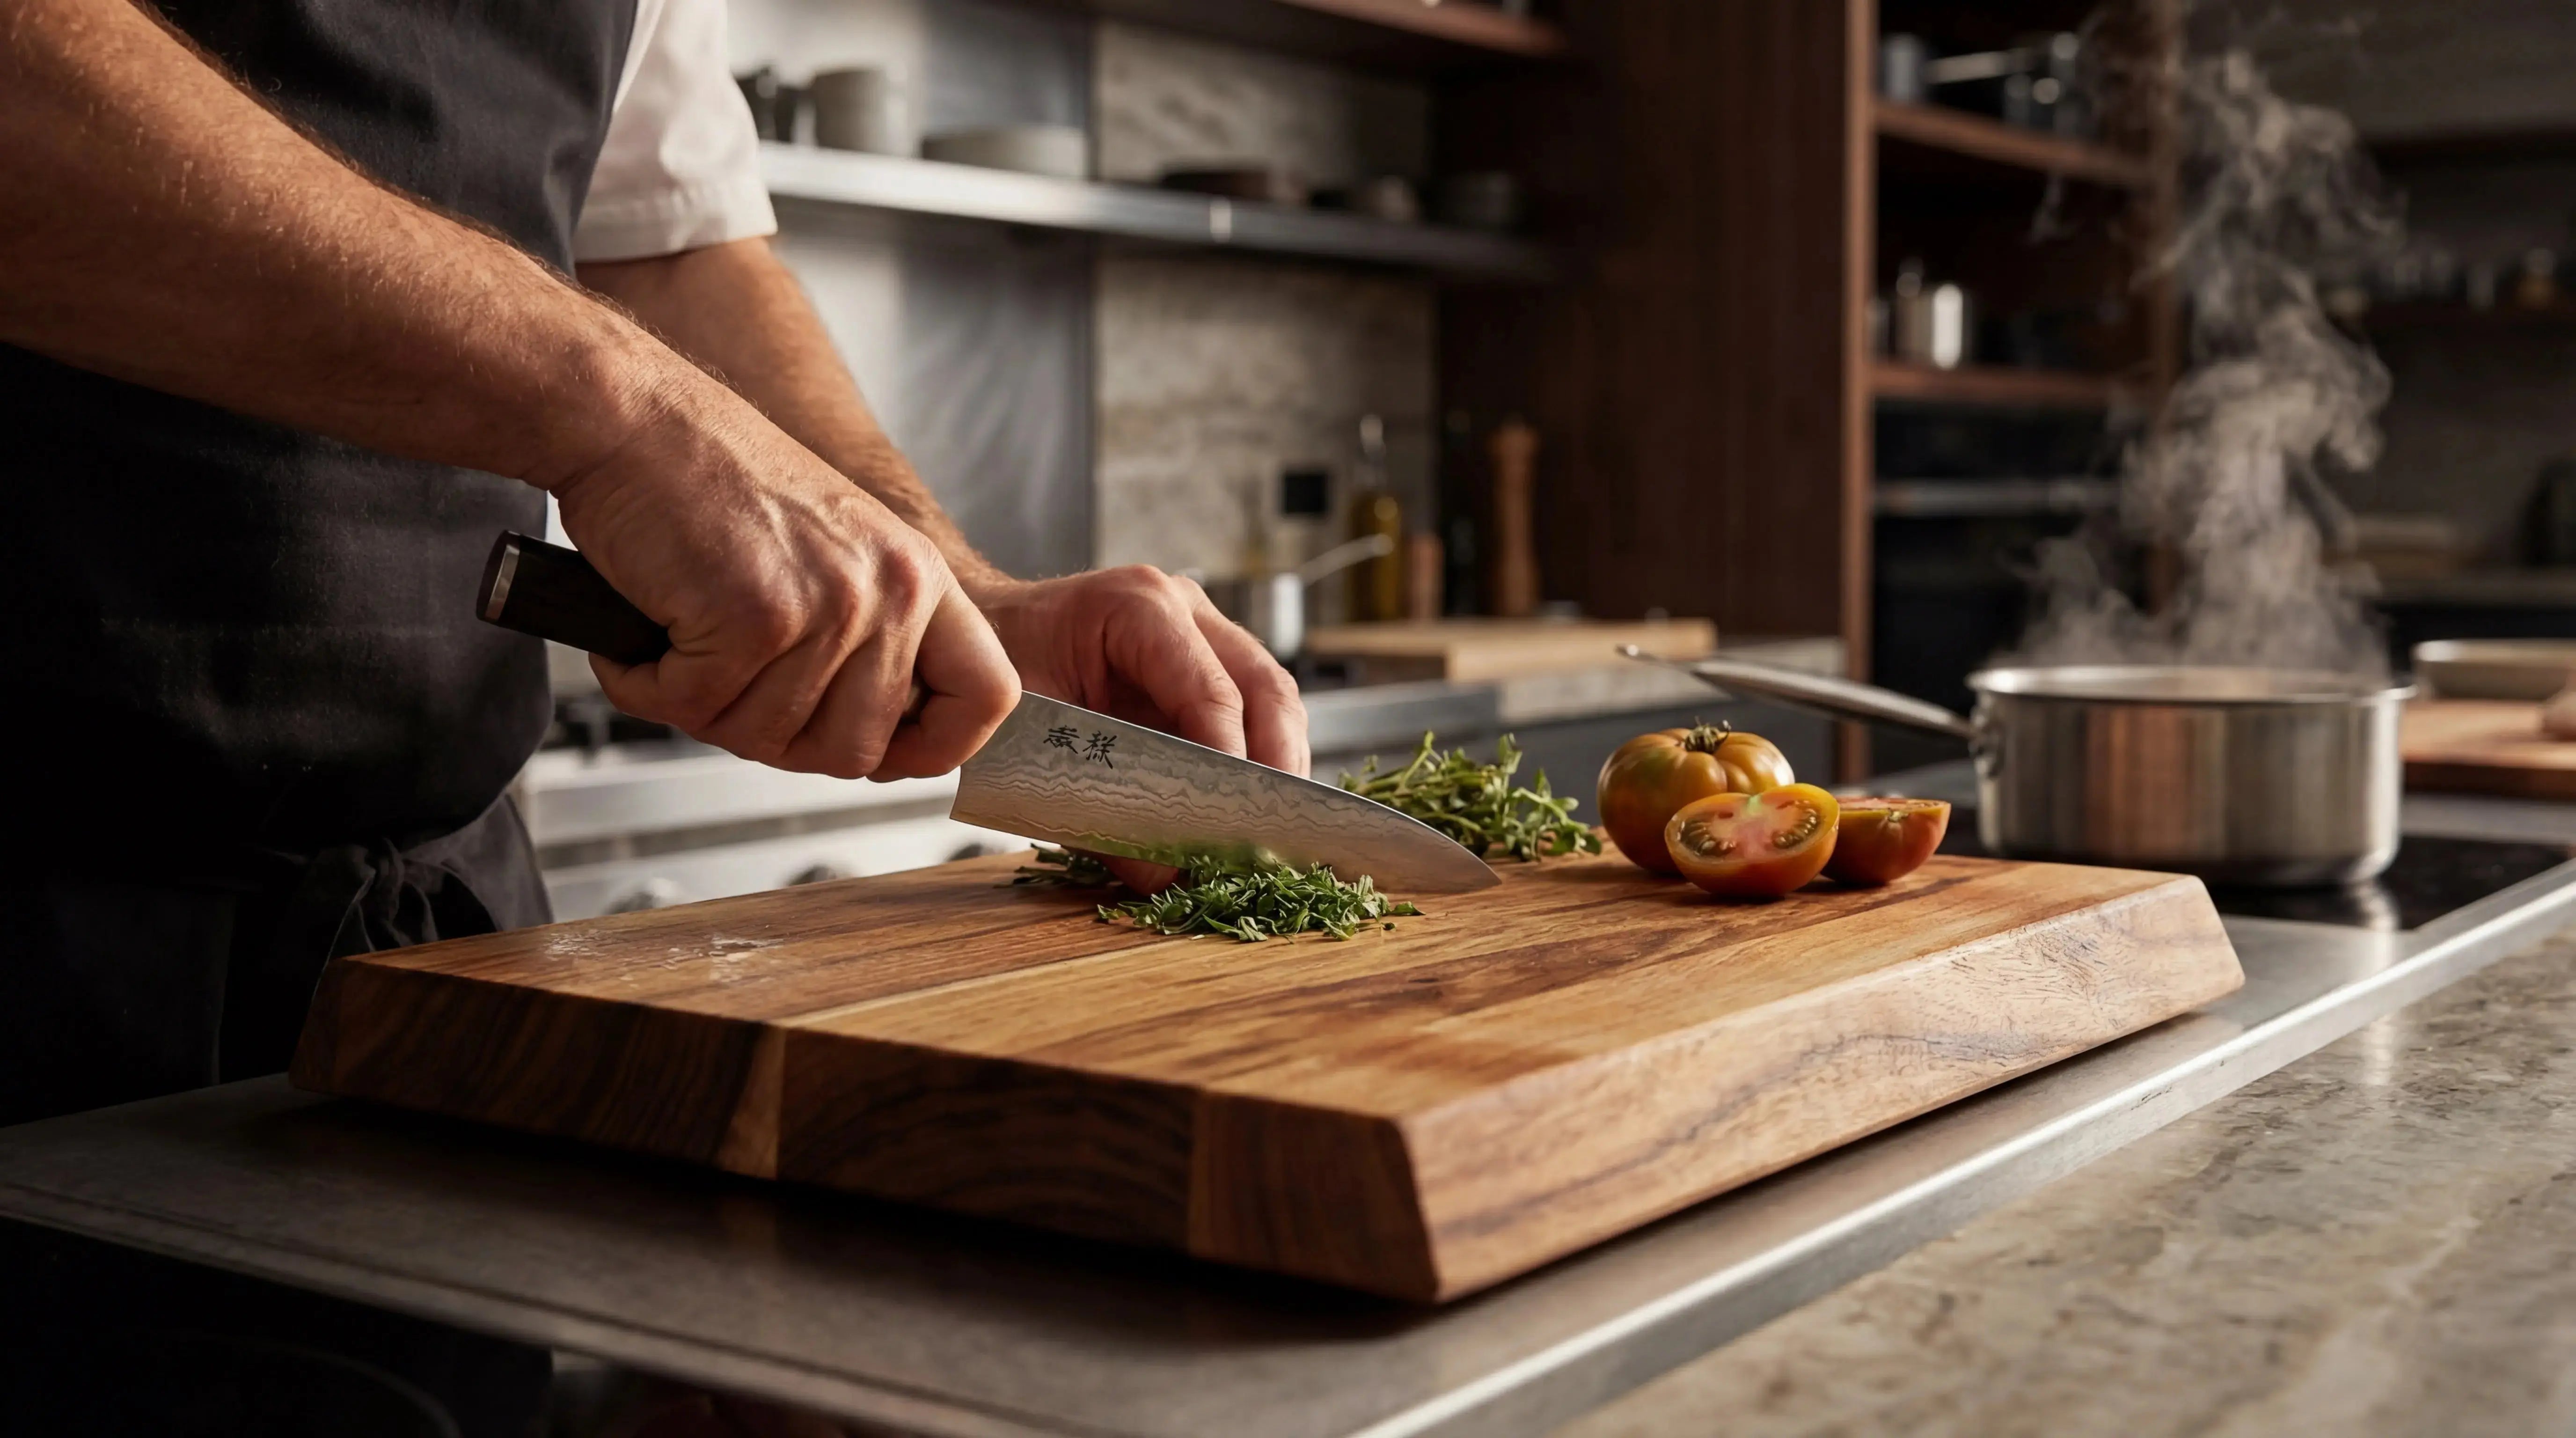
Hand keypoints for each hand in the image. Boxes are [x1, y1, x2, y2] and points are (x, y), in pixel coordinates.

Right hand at [549, 372, 1019, 779]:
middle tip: (728, 682)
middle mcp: (889, 590)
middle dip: (778, 738)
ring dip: (703, 706)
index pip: (987, 696)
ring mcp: (827, 606)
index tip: (885, 755)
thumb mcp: (834, 552)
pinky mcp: (754, 617)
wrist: (632, 419)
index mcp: (918, 576)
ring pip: (767, 739)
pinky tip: (645, 632)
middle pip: (857, 751)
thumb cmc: (712, 483)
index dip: (937, 748)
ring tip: (683, 638)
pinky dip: (649, 684)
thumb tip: (879, 741)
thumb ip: (872, 639)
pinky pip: (696, 710)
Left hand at [973, 568, 1307, 892]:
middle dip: (1276, 767)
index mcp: (1137, 607)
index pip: (1212, 691)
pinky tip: (1248, 812)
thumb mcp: (1030, 741)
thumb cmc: (996, 675)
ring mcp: (1201, 632)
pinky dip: (1257, 762)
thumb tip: (1165, 875)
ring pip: (1273, 700)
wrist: (973, 638)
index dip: (1230, 763)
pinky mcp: (1206, 665)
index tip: (1232, 823)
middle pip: (1264, 689)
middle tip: (1275, 836)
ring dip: (1277, 767)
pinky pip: (1253, 713)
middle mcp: (1182, 609)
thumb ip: (1094, 806)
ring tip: (1272, 833)